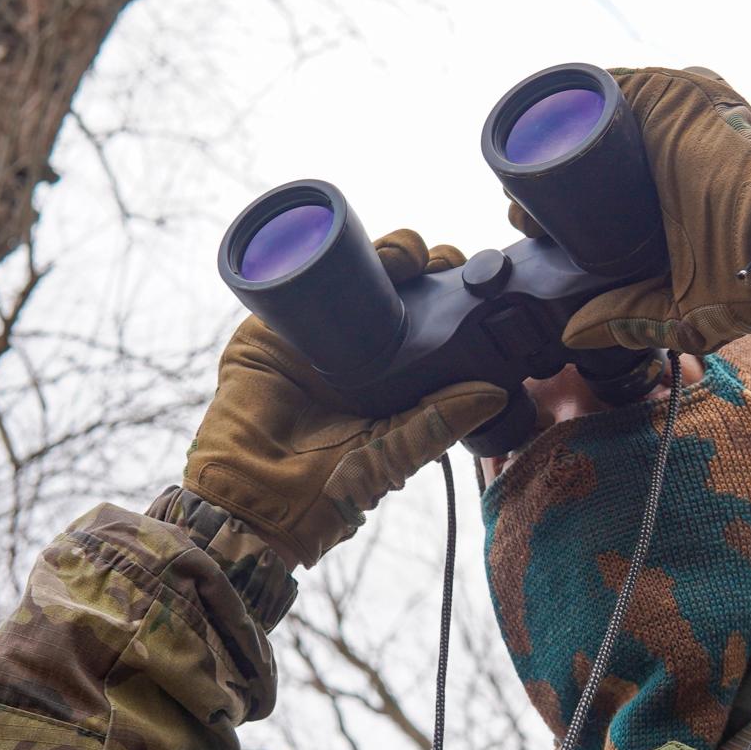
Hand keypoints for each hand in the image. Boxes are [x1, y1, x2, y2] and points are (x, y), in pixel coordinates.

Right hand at [184, 230, 506, 569]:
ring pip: (358, 273)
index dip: (455, 299)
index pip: (434, 323)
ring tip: (407, 256)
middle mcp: (359, 350)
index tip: (477, 284)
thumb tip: (497, 392)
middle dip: (429, 265)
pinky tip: (352, 247)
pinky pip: (300, 277)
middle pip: (402, 288)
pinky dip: (325, 254)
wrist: (253, 503)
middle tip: (444, 262)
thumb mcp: (393, 455)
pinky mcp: (271, 327)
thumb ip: (439, 423)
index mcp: (395, 378)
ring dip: (388, 252)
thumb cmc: (325, 495)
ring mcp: (315, 333)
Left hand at [509, 66, 750, 353]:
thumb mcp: (680, 310)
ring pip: (594, 118)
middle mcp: (672, 150)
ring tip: (523, 177)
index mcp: (672, 195)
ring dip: (554, 139)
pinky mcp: (673, 94)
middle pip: (591, 149)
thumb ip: (629, 319)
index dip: (560, 207)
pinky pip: (606, 86)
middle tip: (521, 209)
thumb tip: (574, 333)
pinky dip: (571, 102)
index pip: (604, 187)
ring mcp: (673, 118)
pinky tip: (541, 131)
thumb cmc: (749, 277)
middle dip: (548, 172)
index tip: (535, 228)